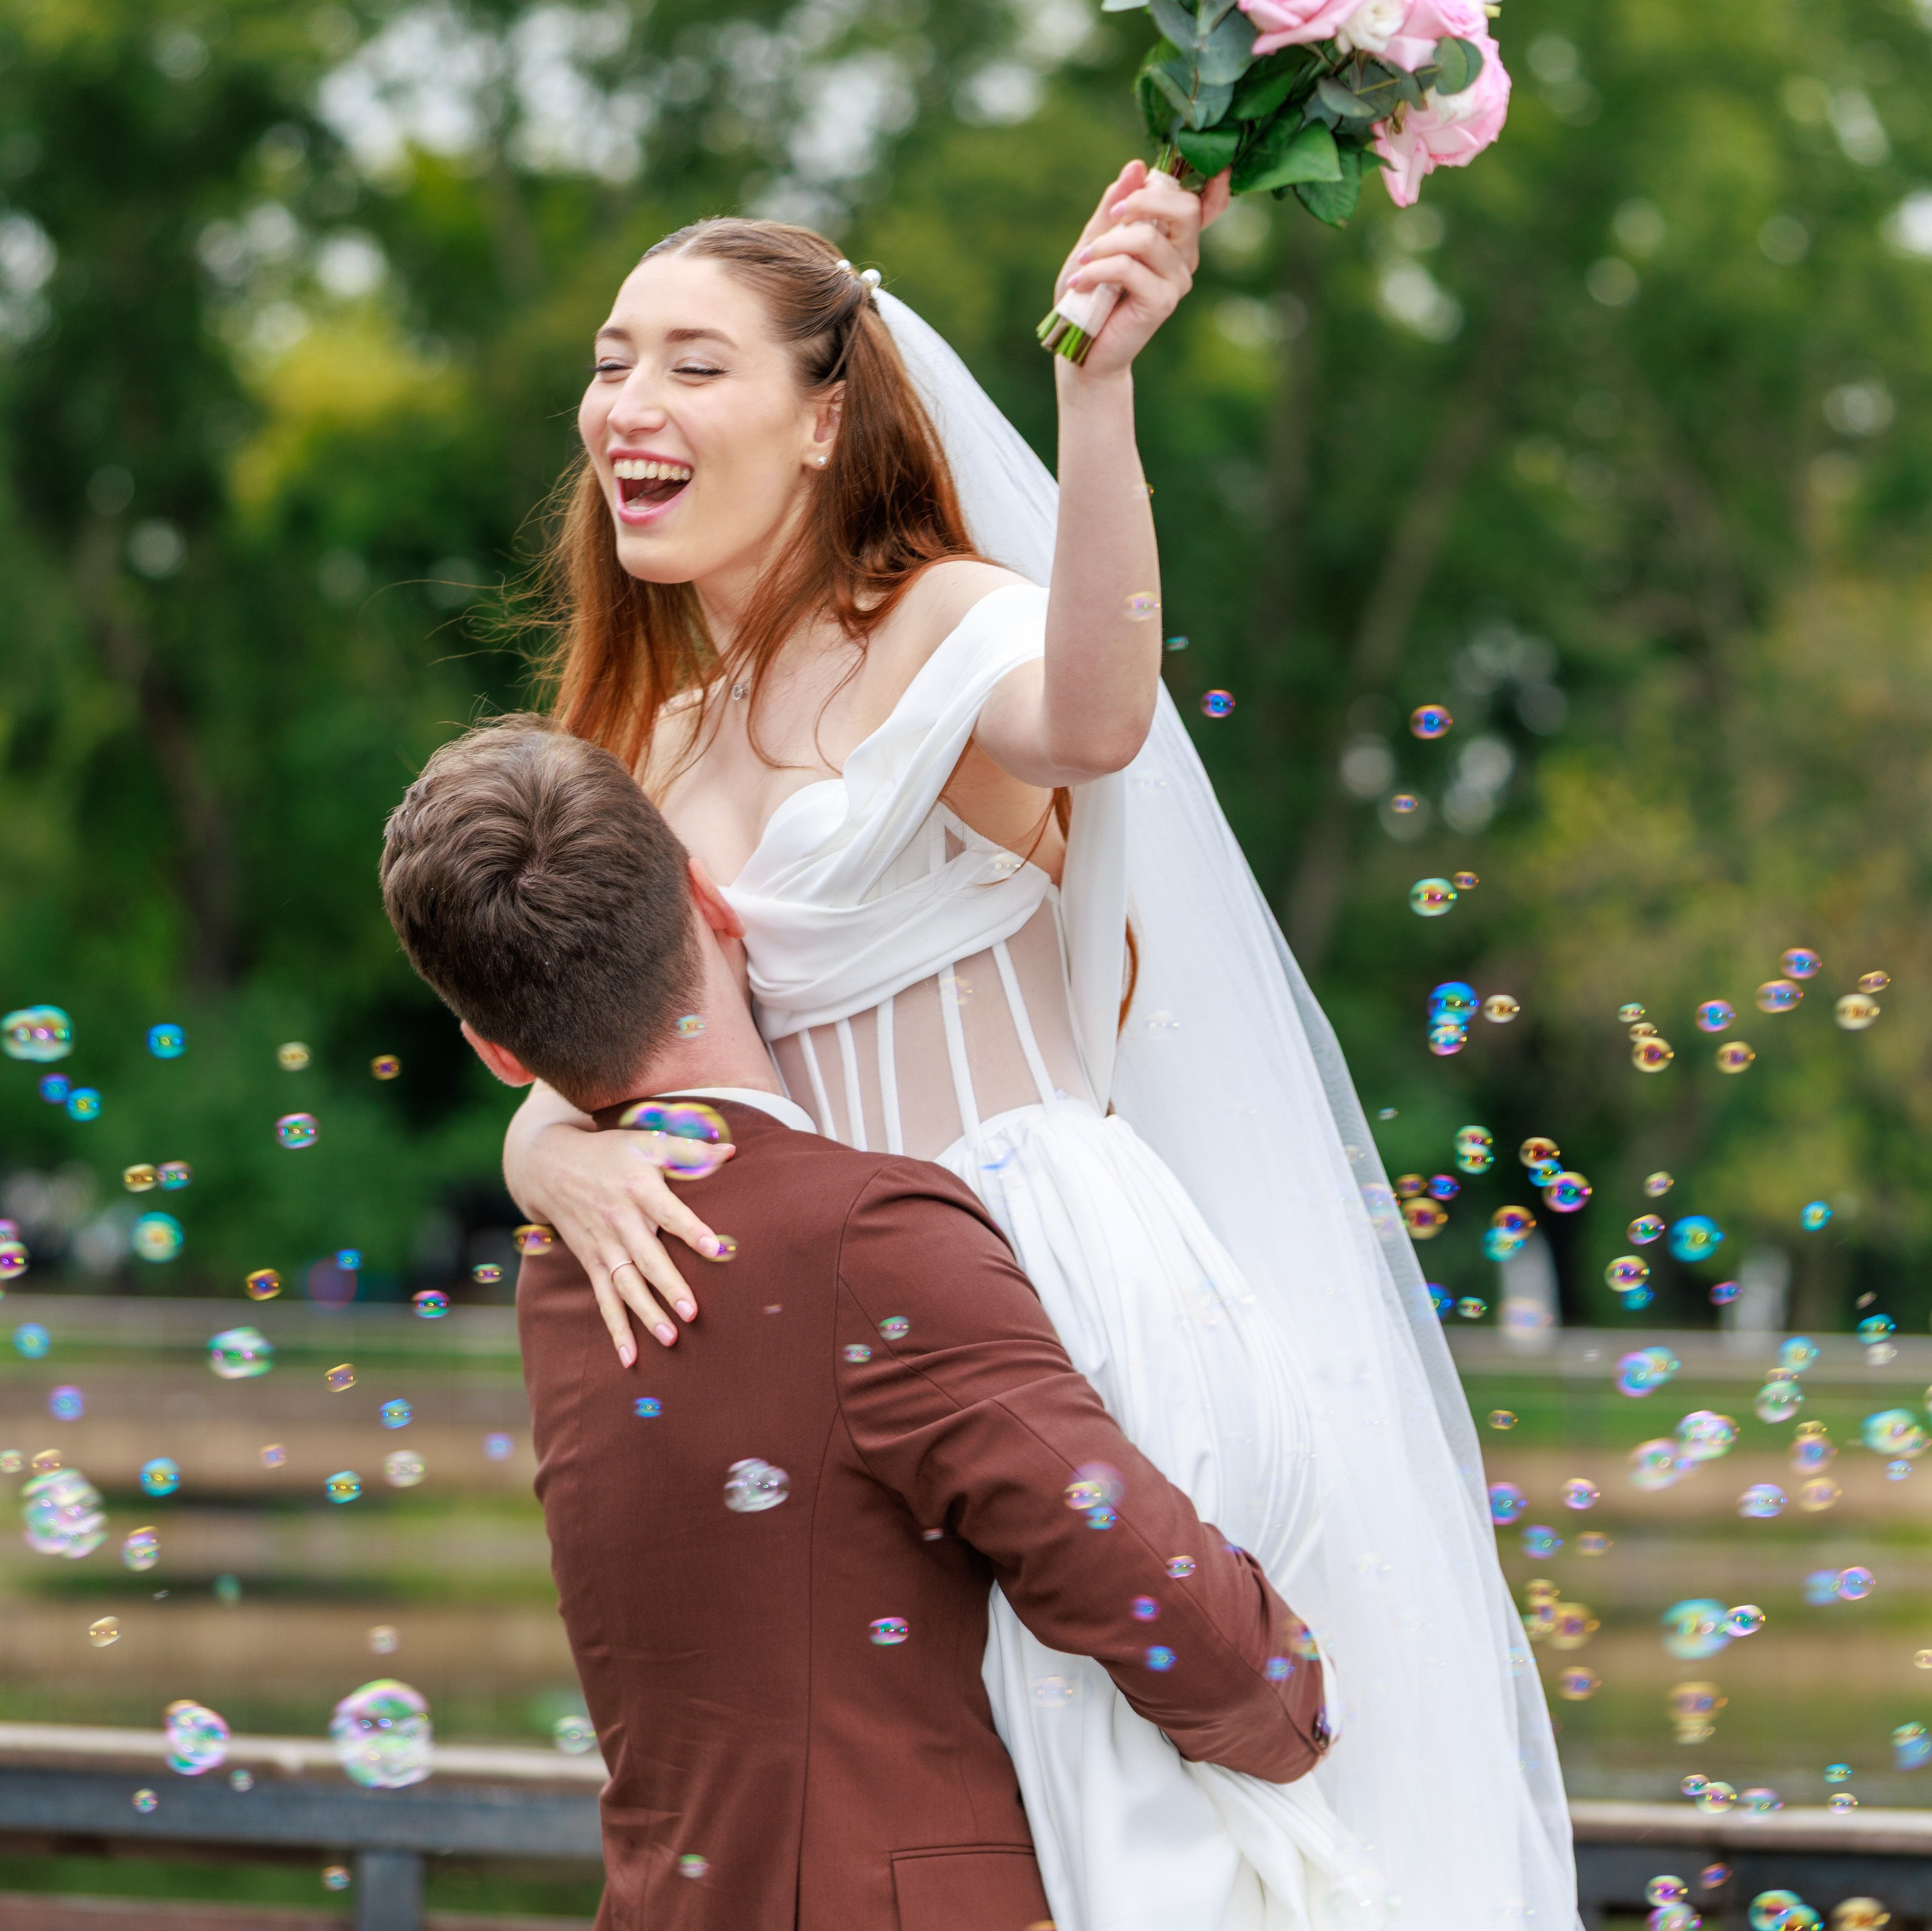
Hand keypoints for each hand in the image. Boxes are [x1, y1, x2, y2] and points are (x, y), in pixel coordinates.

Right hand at [518, 1121, 734, 1362]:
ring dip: (645, 1313)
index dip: (692, 1229)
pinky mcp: (592, 1262)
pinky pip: (604, 1299)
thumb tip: (733, 1151)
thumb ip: (690, 1150)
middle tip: (692, 1313)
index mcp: (639, 1188)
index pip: (669, 1212)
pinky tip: (630, 1357)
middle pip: (647, 1257)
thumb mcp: (647, 1141)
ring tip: (670, 1339)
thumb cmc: (611, 1153)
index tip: (716, 1249)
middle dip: (669, 1286)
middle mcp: (619, 1220)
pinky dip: (616, 1328)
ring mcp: (603, 1245)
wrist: (550, 1166)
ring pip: (626, 1284)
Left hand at [1056, 158, 1232, 378]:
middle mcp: (1184, 257)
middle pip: (1185, 208)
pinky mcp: (1163, 303)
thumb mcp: (1096, 239)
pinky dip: (1097, 270)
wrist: (1081, 348)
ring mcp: (1177, 281)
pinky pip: (1128, 268)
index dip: (1216, 185)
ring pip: (1147, 238)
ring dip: (1106, 245)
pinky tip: (1080, 282)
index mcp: (1174, 237)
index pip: (1205, 207)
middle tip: (1114, 213)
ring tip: (1082, 261)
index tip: (1219, 167)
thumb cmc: (1090, 292)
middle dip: (1143, 200)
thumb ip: (1115, 206)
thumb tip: (1136, 166)